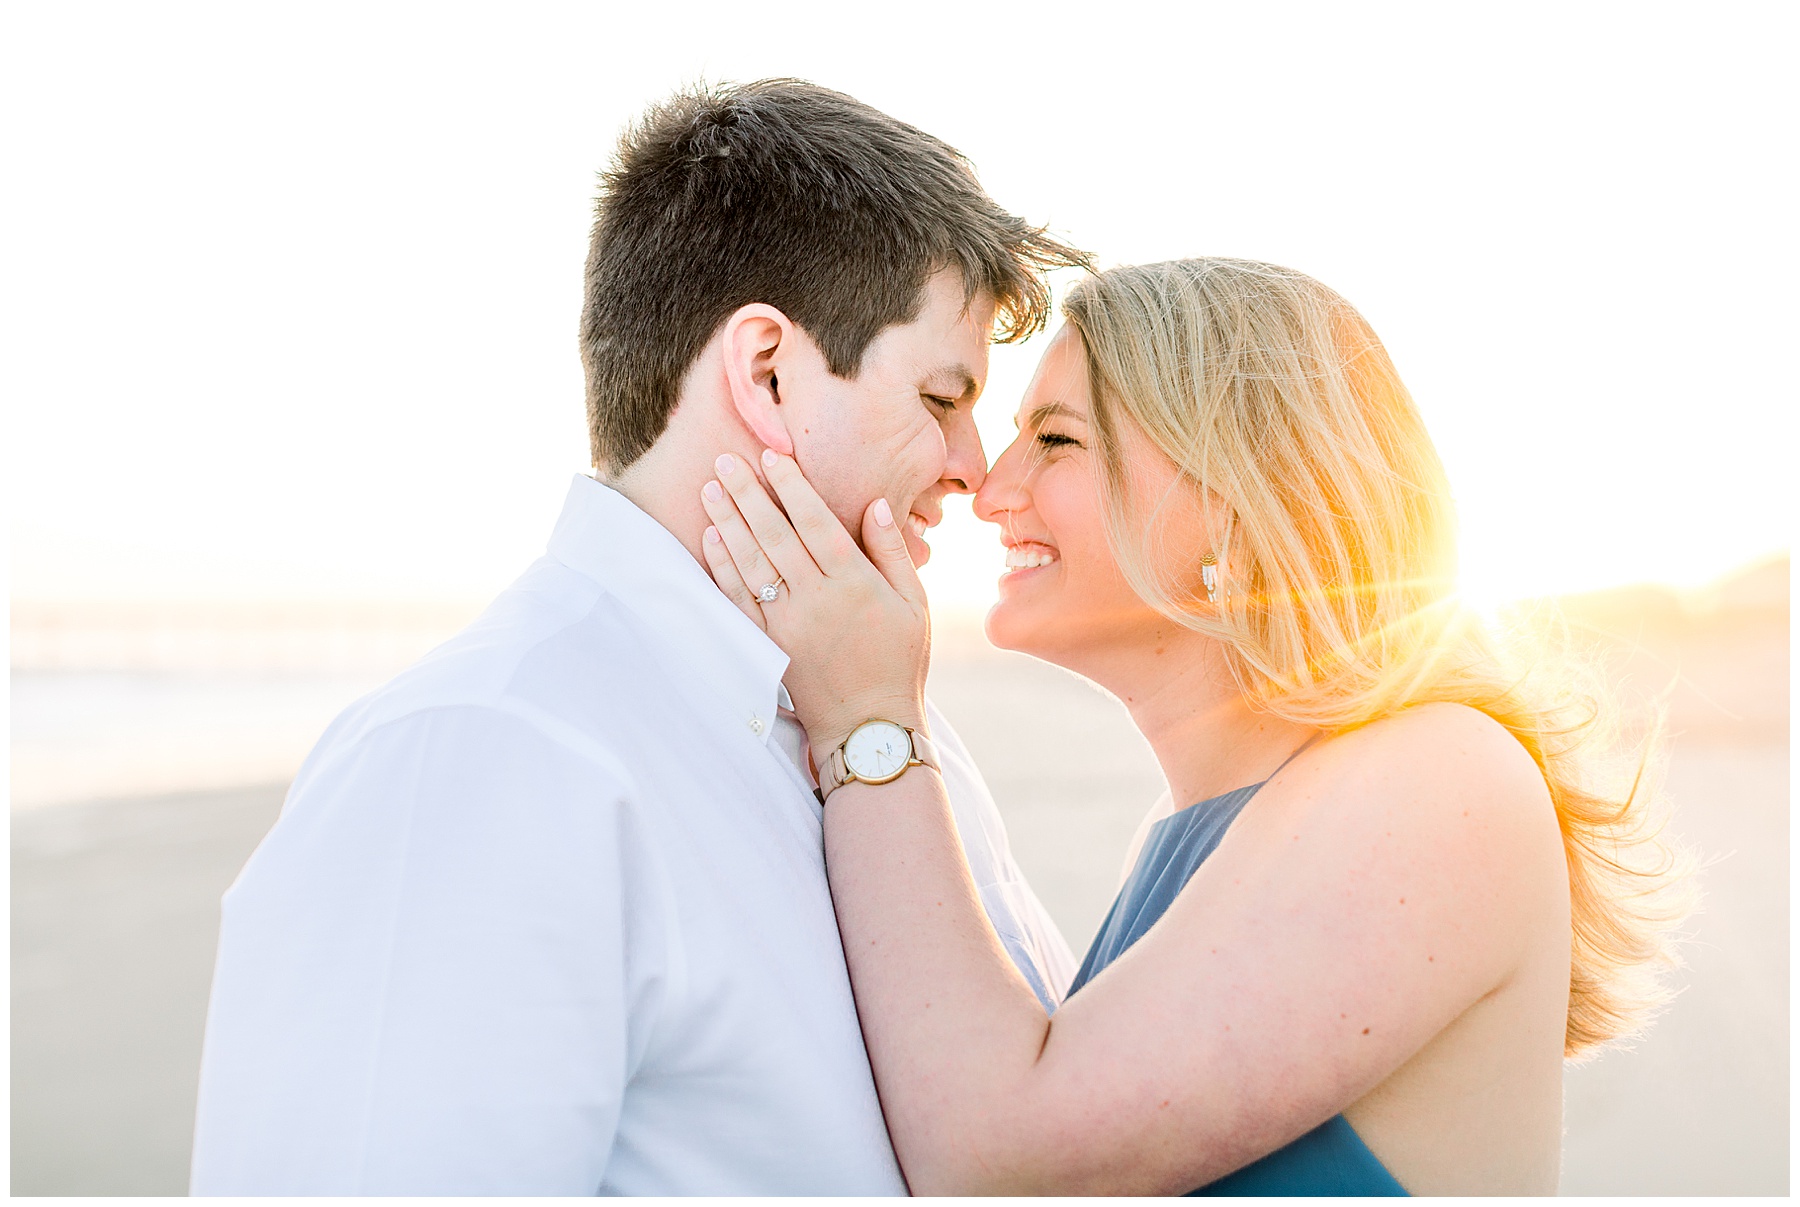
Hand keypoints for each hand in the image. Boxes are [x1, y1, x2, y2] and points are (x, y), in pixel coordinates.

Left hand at [700, 449, 928, 754]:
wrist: (869, 726)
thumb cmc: (899, 661)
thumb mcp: (913, 604)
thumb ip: (893, 552)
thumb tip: (875, 503)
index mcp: (855, 583)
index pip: (816, 523)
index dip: (792, 487)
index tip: (772, 456)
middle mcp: (817, 599)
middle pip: (775, 535)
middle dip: (748, 493)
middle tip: (725, 459)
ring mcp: (788, 624)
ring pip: (751, 562)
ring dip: (727, 522)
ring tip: (710, 488)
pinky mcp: (770, 645)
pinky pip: (739, 599)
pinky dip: (722, 567)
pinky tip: (710, 538)